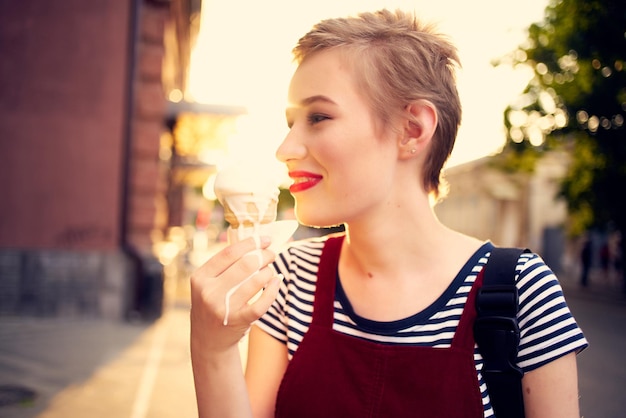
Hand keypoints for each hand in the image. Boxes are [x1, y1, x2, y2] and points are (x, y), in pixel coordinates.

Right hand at [190, 235, 279, 354]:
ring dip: (268, 271)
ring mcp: (223, 308)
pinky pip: (262, 302)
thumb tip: (256, 242)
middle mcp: (209, 292)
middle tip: (271, 254)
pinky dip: (273, 289)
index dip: (250, 242)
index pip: (229, 253)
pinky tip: (276, 281)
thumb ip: (225, 264)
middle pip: (244, 265)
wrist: (209, 341)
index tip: (265, 239)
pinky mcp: (238, 321)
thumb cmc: (213, 303)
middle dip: (263, 256)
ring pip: (255, 281)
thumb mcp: (209, 283)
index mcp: (200, 277)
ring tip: (270, 270)